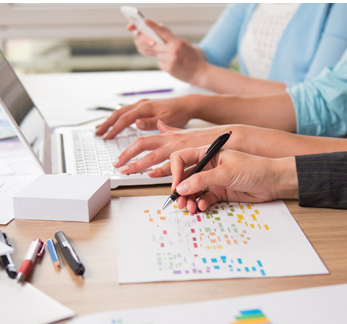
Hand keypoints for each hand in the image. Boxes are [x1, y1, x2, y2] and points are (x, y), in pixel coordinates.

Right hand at [94, 95, 198, 138]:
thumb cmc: (178, 113)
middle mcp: (141, 104)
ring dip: (110, 120)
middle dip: (107, 124)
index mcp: (145, 107)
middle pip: (119, 113)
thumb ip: (151, 123)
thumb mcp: (167, 120)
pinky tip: (113, 123)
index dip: (114, 128)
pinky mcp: (143, 107)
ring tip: (100, 128)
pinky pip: (126, 112)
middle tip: (97, 133)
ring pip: (121, 111)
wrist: (186, 104)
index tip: (106, 137)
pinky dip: (117, 118)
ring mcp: (141, 104)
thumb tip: (136, 123)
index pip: (125, 118)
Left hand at [115, 121, 235, 173]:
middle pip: (143, 145)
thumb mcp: (185, 132)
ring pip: (154, 155)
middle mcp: (171, 140)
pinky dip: (161, 169)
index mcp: (169, 136)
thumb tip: (157, 125)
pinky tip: (151, 174)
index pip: (143, 140)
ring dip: (139, 164)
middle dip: (127, 155)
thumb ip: (170, 130)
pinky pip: (173, 164)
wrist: (230, 136)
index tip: (119, 159)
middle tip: (117, 165)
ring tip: (127, 171)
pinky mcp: (190, 157)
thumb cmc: (207, 138)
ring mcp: (180, 148)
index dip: (129, 149)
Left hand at [128, 19, 208, 84]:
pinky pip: (160, 63)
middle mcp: (173, 50)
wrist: (200, 73)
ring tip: (174, 59)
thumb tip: (162, 37)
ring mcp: (170, 60)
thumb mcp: (185, 45)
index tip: (145, 21)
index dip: (152, 26)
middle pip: (155, 45)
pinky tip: (173, 65)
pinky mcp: (169, 68)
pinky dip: (164, 64)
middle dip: (156, 46)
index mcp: (177, 42)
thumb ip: (173, 41)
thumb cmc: (193, 58)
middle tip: (163, 48)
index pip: (162, 32)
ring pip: (158, 55)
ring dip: (162, 56)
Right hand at [168, 147, 297, 213]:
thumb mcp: (226, 172)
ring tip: (190, 208)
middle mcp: (208, 166)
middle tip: (180, 203)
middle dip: (180, 190)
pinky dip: (201, 204)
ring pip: (193, 190)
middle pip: (186, 177)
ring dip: (189, 200)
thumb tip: (181, 187)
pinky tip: (203, 207)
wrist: (273, 182)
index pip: (182, 159)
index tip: (176, 186)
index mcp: (208, 154)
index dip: (175, 172)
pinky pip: (204, 199)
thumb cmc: (254, 169)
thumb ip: (202, 179)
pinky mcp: (220, 192)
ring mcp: (213, 180)